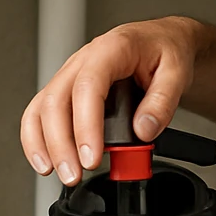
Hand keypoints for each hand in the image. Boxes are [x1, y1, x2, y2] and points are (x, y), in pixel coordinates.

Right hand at [19, 16, 198, 184]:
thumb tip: (143, 130)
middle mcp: (84, 60)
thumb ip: (163, 102)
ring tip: (62, 173)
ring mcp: (71, 74)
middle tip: (75, 174)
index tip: (92, 156)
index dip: (86, 124)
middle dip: (61, 143)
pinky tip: (47, 162)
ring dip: (45, 145)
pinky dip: (38, 139)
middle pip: (56, 100)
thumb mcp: (178, 72)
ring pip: (42, 108)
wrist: (163, 41)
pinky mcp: (67, 89)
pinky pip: (41, 112)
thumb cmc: (167, 51)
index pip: (88, 86)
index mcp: (111, 49)